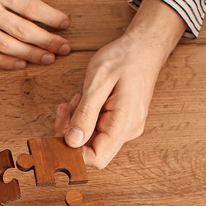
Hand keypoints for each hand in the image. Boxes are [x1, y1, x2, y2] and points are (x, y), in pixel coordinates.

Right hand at [0, 0, 69, 69]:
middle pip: (23, 31)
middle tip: (65, 49)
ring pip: (6, 47)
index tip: (65, 25)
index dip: (52, 18)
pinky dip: (3, 63)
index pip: (31, 8)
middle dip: (48, 41)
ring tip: (48, 59)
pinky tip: (19, 65)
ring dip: (30, 55)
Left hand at [58, 0, 183, 168]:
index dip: (74, 151)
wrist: (144, 46)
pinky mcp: (122, 121)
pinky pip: (99, 128)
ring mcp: (126, 127)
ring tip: (76, 99)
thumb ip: (85, 114)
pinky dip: (86, 117)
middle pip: (93, 150)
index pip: (97, 158)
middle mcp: (127, 131)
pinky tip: (84, 100)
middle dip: (72, 134)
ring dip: (77, 123)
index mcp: (124, 123)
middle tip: (65, 109)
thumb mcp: (98, 81)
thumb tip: (72, 142)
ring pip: (93, 139)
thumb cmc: (123, 58)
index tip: (61, 131)